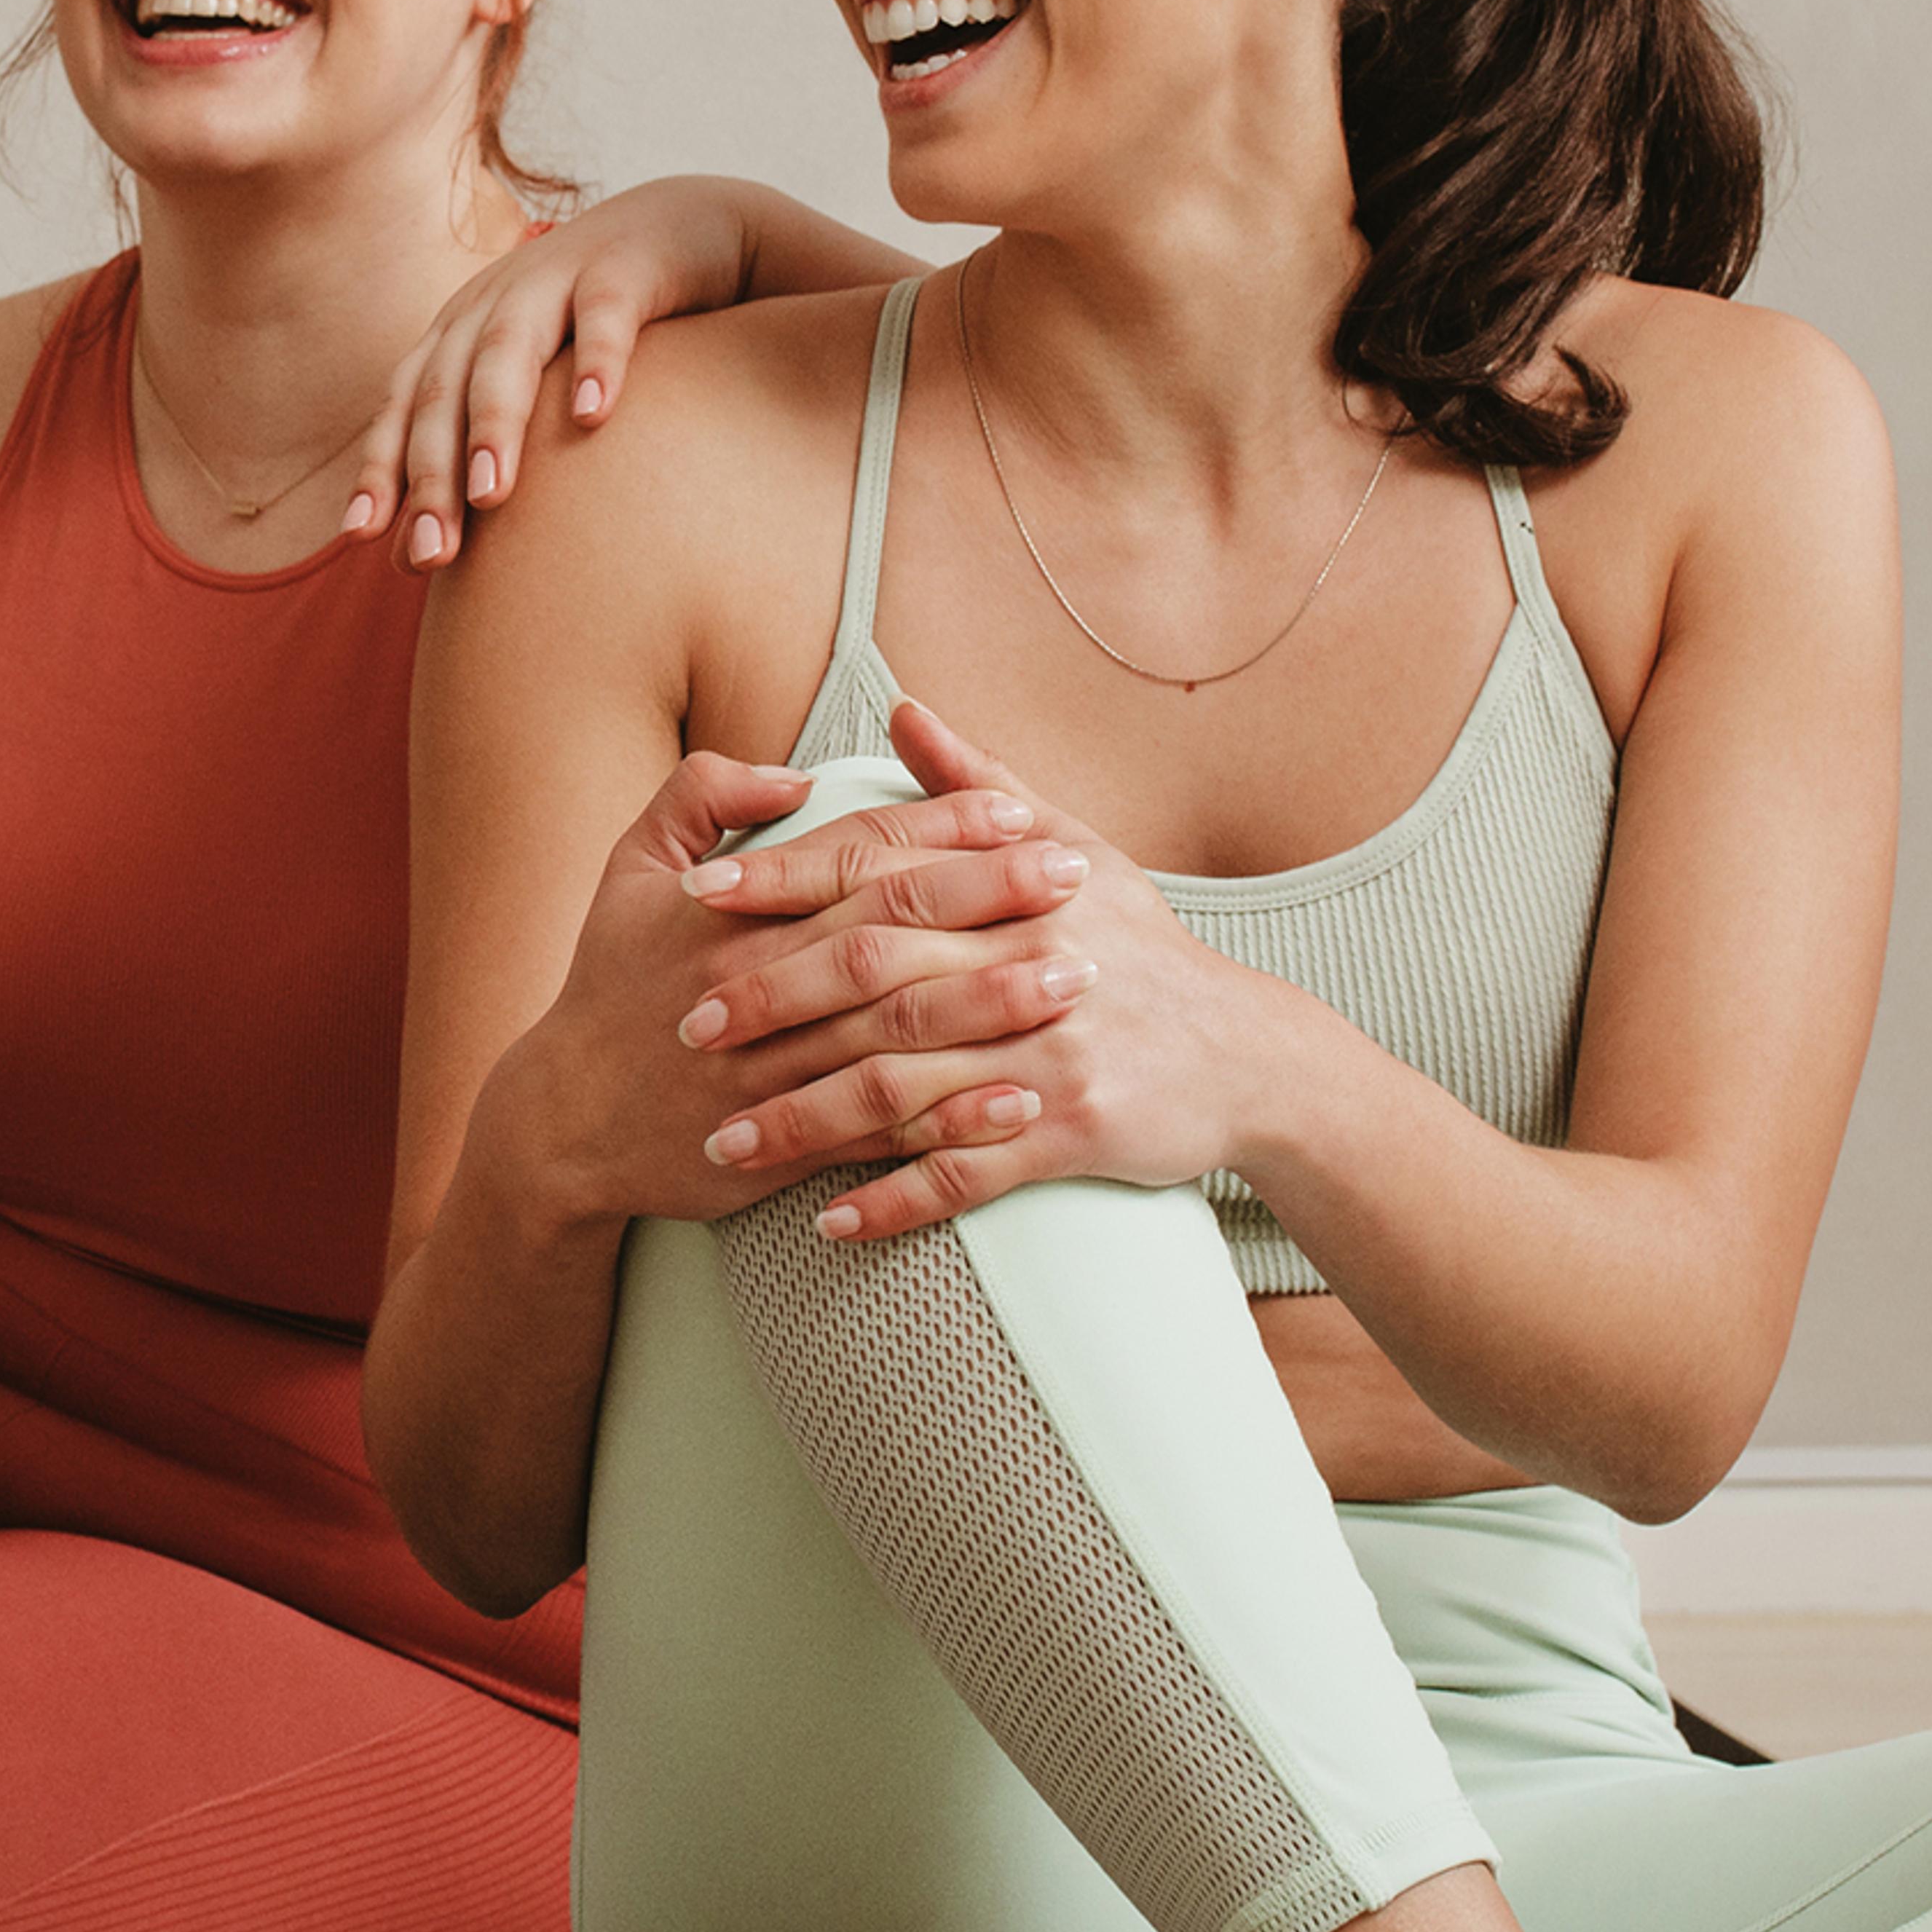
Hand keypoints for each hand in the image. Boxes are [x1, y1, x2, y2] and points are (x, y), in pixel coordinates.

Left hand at [345, 182, 755, 569]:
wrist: (686, 230)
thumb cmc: (600, 330)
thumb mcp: (535, 383)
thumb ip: (482, 453)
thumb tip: (415, 558)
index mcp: (463, 329)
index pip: (408, 403)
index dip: (382, 466)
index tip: (362, 537)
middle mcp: (496, 301)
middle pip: (447, 388)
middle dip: (432, 471)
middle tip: (434, 551)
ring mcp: (557, 277)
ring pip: (510, 352)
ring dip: (494, 423)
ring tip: (489, 492)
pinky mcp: (626, 267)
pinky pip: (605, 315)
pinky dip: (597, 361)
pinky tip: (594, 416)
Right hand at [510, 747, 1096, 1227]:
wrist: (561, 1126)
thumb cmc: (607, 986)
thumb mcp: (629, 868)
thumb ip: (701, 795)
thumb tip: (796, 773)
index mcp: (732, 912)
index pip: (858, 854)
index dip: (941, 830)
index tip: (1021, 814)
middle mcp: (758, 984)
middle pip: (894, 931)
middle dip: (992, 901)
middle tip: (1081, 877)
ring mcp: (774, 1069)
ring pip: (898, 1030)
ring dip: (991, 1005)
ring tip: (1078, 980)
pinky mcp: (785, 1145)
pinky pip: (882, 1129)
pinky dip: (953, 1117)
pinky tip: (1022, 1100)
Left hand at [690, 701, 1288, 1239]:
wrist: (1247, 1055)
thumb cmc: (1143, 947)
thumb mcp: (1074, 848)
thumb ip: (975, 786)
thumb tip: (902, 709)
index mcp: (1016, 891)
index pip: (876, 876)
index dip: (781, 884)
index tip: (697, 897)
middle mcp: (1029, 968)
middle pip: (874, 982)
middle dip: (771, 1005)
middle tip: (684, 1029)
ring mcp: (1048, 1057)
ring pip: (903, 1091)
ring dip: (805, 1123)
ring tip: (723, 1146)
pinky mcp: (1072, 1135)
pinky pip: (964, 1177)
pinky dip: (892, 1202)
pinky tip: (825, 1222)